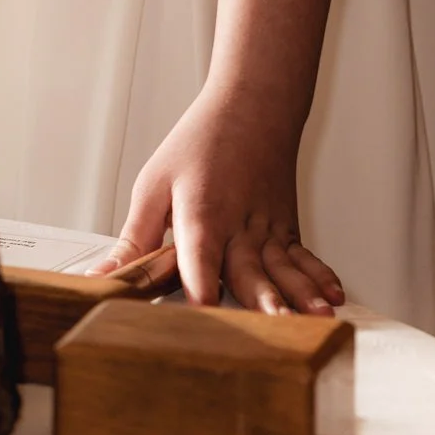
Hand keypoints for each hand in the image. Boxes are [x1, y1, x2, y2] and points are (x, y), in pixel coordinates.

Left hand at [82, 89, 345, 316]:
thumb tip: (100, 278)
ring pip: (283, 266)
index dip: (199, 284)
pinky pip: (303, 258)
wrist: (252, 106)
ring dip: (300, 294)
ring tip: (315, 319)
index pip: (198, 253)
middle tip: (273, 328)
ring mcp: (267, 227)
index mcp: (200, 211)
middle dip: (261, 299)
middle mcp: (238, 223)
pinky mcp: (286, 230)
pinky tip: (334, 297)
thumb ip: (133, 240)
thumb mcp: (154, 185)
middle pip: (248, 266)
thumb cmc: (199, 145)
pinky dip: (320, 277)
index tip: (203, 313)